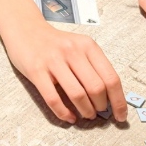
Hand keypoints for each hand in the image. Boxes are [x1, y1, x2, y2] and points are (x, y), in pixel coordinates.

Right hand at [4, 20, 127, 122]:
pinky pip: (53, 98)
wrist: (25, 29)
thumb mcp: (79, 47)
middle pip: (96, 88)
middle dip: (101, 107)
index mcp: (87, 45)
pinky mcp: (36, 70)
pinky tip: (69, 117)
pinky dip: (64, 113)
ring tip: (86, 115)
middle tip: (99, 112)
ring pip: (77, 95)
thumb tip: (111, 99)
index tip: (120, 115)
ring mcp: (53, 60)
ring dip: (85, 111)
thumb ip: (93, 67)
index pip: (111, 78)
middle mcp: (72, 51)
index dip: (119, 101)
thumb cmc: (55, 43)